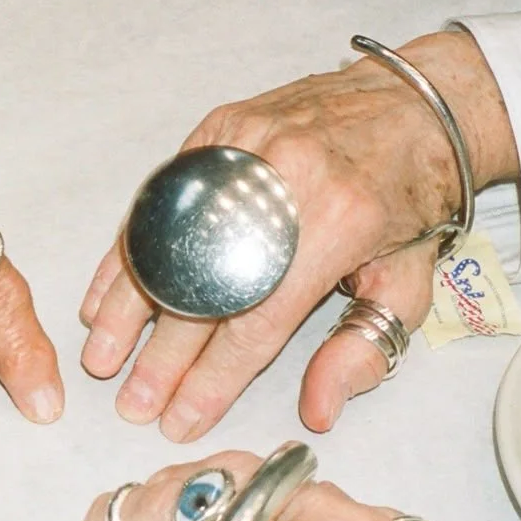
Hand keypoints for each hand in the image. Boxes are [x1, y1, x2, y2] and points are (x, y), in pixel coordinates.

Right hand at [80, 32, 518, 440]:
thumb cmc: (413, 196)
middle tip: (133, 403)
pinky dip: (129, 252)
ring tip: (102, 358)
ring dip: (127, 307)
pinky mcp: (220, 130)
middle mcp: (283, 180)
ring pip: (166, 239)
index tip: (180, 419)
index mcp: (338, 223)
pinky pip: (160, 201)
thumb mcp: (409, 281)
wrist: (417, 101)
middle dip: (162, 357)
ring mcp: (245, 148)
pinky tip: (106, 294)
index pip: (257, 321)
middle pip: (203, 287)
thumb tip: (318, 411)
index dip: (213, 378)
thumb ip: (362, 347)